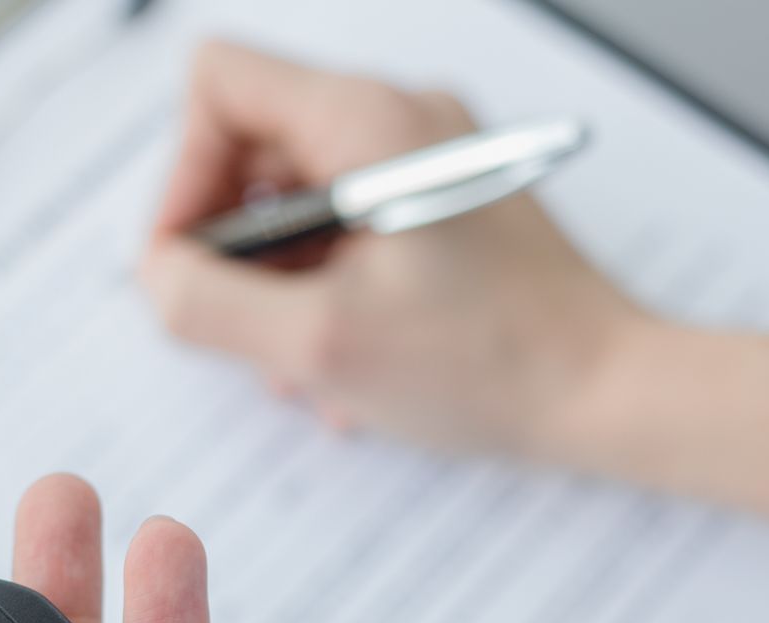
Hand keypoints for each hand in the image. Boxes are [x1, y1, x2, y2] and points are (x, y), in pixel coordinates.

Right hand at [138, 43, 768, 534]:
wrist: (611, 392)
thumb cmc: (491, 363)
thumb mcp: (318, 345)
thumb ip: (208, 303)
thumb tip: (157, 277)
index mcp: (366, 121)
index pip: (218, 84)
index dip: (181, 177)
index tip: (190, 265)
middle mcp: (400, 117)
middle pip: (253, 144)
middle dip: (232, 245)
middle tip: (241, 329)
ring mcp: (428, 158)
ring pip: (299, 196)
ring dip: (278, 282)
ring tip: (299, 364)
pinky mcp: (449, 205)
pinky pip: (351, 227)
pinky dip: (328, 289)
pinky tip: (345, 365)